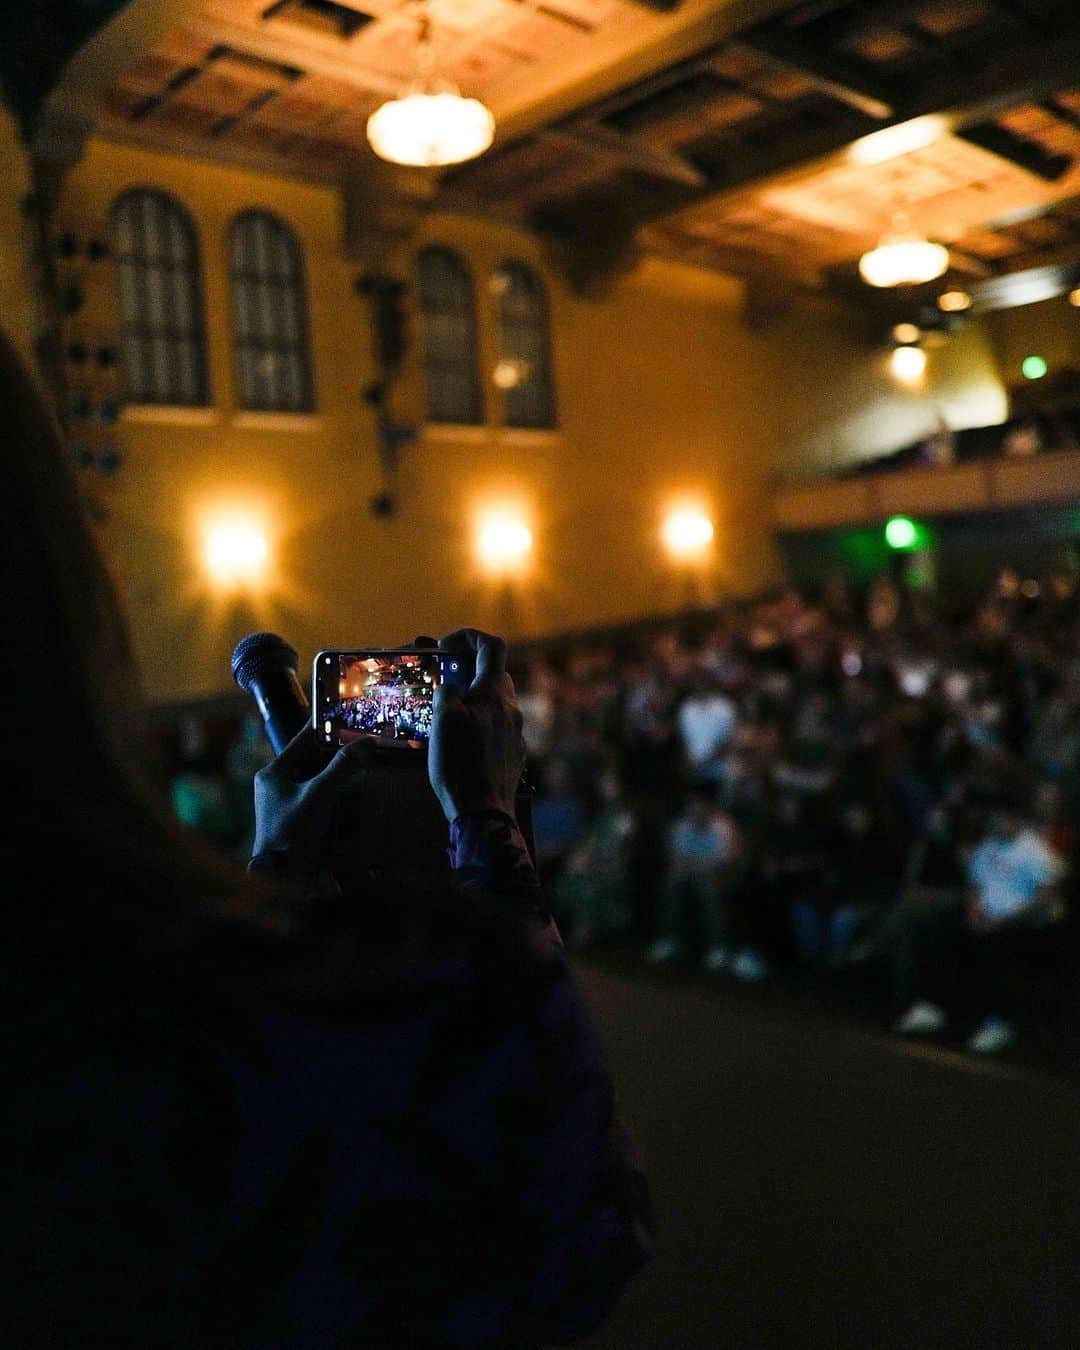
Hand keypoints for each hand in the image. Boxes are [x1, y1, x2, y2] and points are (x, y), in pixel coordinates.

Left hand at [252, 724, 376, 874]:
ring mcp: (286, 804)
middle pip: (312, 760)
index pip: (303, 740)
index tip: (347, 714)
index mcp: (274, 773)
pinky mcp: (296, 820)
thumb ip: (343, 767)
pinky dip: (336, 795)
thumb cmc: (292, 834)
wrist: (281, 880)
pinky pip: (319, 798)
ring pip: (317, 779)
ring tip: (364, 763)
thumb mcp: (320, 795)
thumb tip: (367, 742)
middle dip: (337, 753)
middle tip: (363, 742)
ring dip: (339, 775)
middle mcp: (276, 785)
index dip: (325, 726)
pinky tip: (354, 794)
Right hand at [426, 628, 525, 823]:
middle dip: (467, 671)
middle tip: (442, 684)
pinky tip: (459, 744)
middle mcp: (511, 708)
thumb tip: (451, 687)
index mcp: (495, 693)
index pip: (492, 646)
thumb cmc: (460, 762)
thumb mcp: (442, 720)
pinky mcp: (512, 753)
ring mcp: (515, 732)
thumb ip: (447, 693)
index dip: (469, 637)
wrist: (483, 812)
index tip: (445, 646)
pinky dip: (477, 723)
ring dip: (471, 700)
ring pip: (494, 703)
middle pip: (494, 674)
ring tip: (445, 717)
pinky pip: (495, 727)